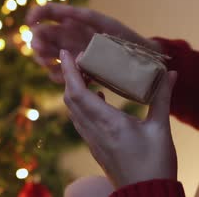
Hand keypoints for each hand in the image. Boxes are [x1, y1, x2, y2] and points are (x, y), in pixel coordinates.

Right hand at [26, 3, 159, 82]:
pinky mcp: (73, 70)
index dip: (35, 14)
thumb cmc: (122, 37)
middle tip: (40, 48)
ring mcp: (68, 53)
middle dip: (37, 42)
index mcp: (72, 21)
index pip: (47, 12)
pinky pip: (57, 73)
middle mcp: (66, 36)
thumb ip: (84, 16)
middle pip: (41, 36)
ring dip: (43, 59)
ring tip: (51, 63)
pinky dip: (57, 75)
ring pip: (45, 55)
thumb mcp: (104, 23)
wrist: (139, 60)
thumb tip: (62, 13)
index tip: (29, 21)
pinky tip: (67, 77)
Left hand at [60, 50, 177, 188]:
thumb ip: (162, 99)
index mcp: (107, 123)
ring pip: (73, 109)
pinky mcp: (95, 147)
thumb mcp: (160, 128)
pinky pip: (80, 120)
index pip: (77, 92)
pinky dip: (82, 103)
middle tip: (80, 60)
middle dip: (70, 76)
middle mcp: (93, 130)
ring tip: (87, 74)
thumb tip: (170, 74)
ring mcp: (91, 140)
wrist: (146, 194)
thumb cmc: (155, 164)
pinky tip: (97, 96)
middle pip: (70, 98)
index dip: (69, 71)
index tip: (65, 53)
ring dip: (75, 89)